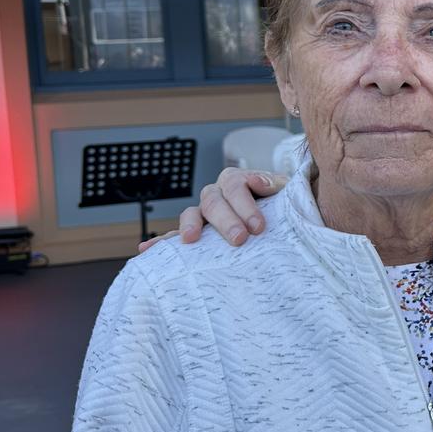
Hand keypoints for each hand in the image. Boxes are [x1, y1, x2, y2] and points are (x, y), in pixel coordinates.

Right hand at [137, 168, 288, 251]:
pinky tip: (146, 250)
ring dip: (190, 226)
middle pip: (214, 201)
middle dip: (226, 220)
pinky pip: (175, 236)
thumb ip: (276, 186)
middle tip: (240, 239)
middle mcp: (218, 194)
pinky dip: (162, 242)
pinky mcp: (197, 233)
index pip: (235, 185)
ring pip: (192, 214)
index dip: (245, 203)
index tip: (259, 225)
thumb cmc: (285, 206)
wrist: (282, 218)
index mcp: (238, 181)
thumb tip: (259, 182)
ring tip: (191, 240)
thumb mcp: (286, 194)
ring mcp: (204, 213)